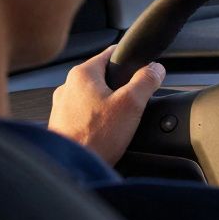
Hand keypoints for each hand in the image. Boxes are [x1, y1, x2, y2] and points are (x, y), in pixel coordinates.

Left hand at [48, 45, 164, 164]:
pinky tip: (107, 131)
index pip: (112, 52)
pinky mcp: (62, 123)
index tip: (144, 69)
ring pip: (95, 96)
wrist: (72, 167)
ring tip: (121, 120)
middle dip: (122, 86)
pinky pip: (86, 113)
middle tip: (135, 101)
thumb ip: (146, 80)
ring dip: (110, 104)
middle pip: (104, 76)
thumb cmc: (95, 137)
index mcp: (82, 74)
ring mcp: (62, 106)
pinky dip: (98, 118)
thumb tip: (156, 69)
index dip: (132, 59)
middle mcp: (67, 87)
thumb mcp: (132, 103)